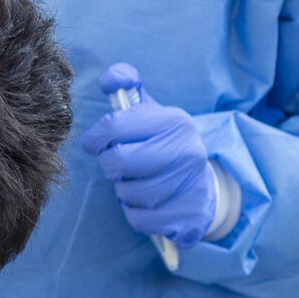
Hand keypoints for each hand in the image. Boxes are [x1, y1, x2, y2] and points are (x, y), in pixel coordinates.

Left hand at [78, 87, 220, 248]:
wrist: (202, 183)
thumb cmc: (163, 144)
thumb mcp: (149, 111)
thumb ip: (127, 86)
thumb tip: (110, 78)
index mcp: (174, 121)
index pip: (114, 126)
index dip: (96, 137)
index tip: (96, 143)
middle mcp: (188, 151)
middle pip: (119, 162)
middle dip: (110, 165)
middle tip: (117, 164)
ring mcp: (192, 184)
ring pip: (128, 193)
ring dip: (123, 191)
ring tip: (134, 182)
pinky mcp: (189, 215)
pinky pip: (140, 219)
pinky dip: (134, 213)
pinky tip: (145, 203)